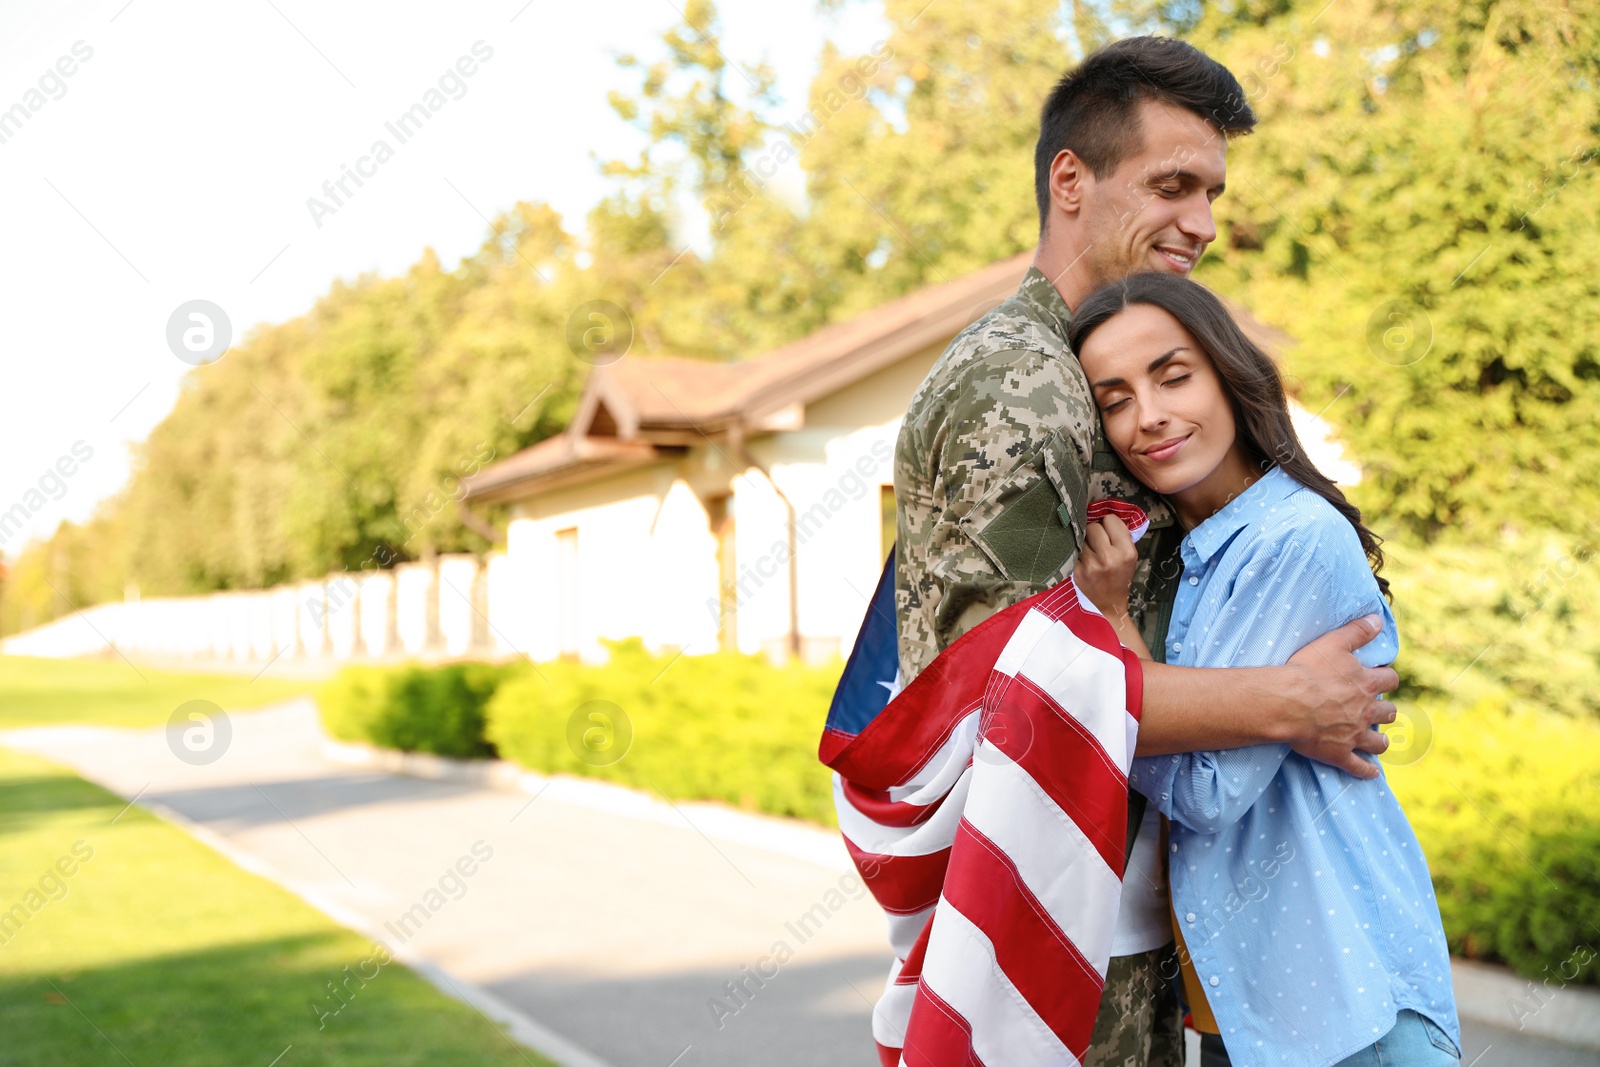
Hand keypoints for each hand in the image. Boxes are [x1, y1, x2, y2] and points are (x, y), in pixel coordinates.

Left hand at [1073, 514, 1137, 621]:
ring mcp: (1091, 565)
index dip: (1108, 524)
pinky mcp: (1076, 571)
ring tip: (1089, 551)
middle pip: (1093, 525)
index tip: (1108, 531)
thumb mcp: (1130, 556)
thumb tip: (1102, 510)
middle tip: (1097, 542)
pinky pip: (1072, 548)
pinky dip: (1075, 551)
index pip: (1110, 519)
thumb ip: (1120, 535)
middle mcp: (1109, 558)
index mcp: (1126, 552)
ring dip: (1083, 540)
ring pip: (1080, 536)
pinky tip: (1081, 558)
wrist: (1108, 605)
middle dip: (1094, 531)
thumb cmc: (1120, 577)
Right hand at [1282, 615, 1399, 778]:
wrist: (1288, 703)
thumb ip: (1358, 631)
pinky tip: (1372, 773)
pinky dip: (1367, 771)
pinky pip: (1358, 767)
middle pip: (1388, 712)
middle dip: (1385, 711)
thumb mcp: (1333, 642)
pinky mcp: (1340, 753)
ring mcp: (1354, 735)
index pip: (1389, 679)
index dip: (1386, 678)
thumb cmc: (1307, 670)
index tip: (1380, 677)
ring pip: (1378, 742)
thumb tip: (1379, 620)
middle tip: (1378, 709)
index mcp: (1365, 684)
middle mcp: (1365, 710)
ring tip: (1379, 741)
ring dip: (1381, 741)